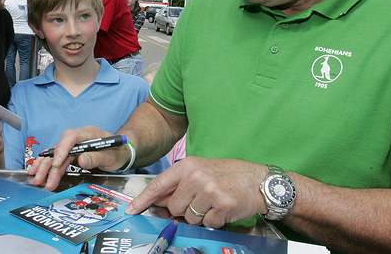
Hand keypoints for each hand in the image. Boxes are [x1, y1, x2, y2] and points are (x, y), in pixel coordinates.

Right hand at [27, 126, 130, 190]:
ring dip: (45, 168)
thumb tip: (81, 160)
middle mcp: (77, 138)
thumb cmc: (117, 152)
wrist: (122, 152)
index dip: (62, 150)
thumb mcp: (111, 157)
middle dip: (49, 164)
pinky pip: (56, 160)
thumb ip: (96, 158)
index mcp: (88, 133)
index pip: (70, 137)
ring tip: (36, 180)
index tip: (57, 164)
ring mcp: (73, 146)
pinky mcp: (70, 154)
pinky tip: (36, 174)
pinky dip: (47, 167)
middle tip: (41, 179)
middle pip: (59, 148)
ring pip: (55, 155)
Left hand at [125, 157, 266, 227]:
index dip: (143, 200)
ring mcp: (209, 192)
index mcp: (187, 166)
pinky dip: (214, 220)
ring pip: (189, 218)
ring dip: (200, 216)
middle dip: (184, 209)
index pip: (159, 185)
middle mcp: (196, 177)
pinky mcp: (221, 206)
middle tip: (200, 201)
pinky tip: (223, 208)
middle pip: (174, 207)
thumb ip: (180, 183)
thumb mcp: (202, 170)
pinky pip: (207, 224)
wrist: (259, 180)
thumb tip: (160, 202)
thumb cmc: (229, 175)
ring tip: (213, 203)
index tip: (131, 210)